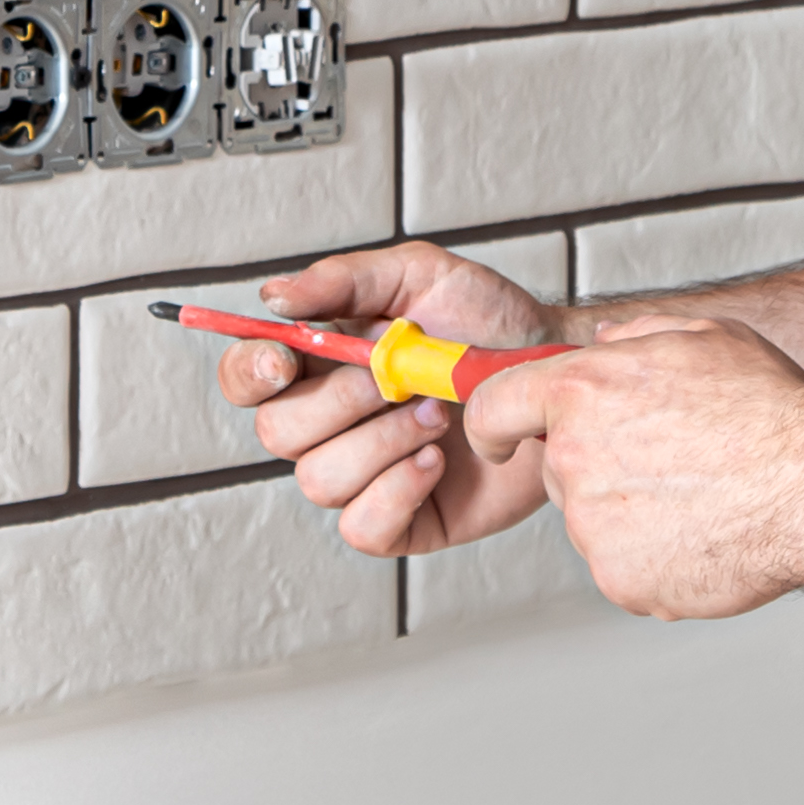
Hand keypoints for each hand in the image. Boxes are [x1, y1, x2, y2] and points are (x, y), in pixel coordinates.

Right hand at [217, 239, 565, 558]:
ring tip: (438, 414)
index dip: (248, 373)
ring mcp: (364, 475)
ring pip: (318, 480)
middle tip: (399, 378)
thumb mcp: (420, 277)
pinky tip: (437, 461)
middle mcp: (331, 424)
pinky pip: (361, 527)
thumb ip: (343, 281)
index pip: (247, 378)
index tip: (283, 360)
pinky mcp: (403, 521)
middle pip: (277, 432)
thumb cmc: (489, 324)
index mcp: (321, 364)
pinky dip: (396, 492)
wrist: (556, 373)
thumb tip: (272, 297)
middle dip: (339, 402)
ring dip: (381, 442)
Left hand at [459, 315, 803, 618]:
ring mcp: (594, 526)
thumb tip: (604, 343)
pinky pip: (624, 566)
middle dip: (597, 465)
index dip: (494, 422)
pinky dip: (657, 557)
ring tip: (701, 495)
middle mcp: (576, 458)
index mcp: (584, 390)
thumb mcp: (703, 336)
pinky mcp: (620, 579)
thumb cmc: (769, 410)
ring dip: (632, 512)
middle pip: (559, 468)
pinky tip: (705, 532)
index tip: (500, 437)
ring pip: (595, 520)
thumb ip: (636, 336)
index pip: (494, 405)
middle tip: (667, 459)